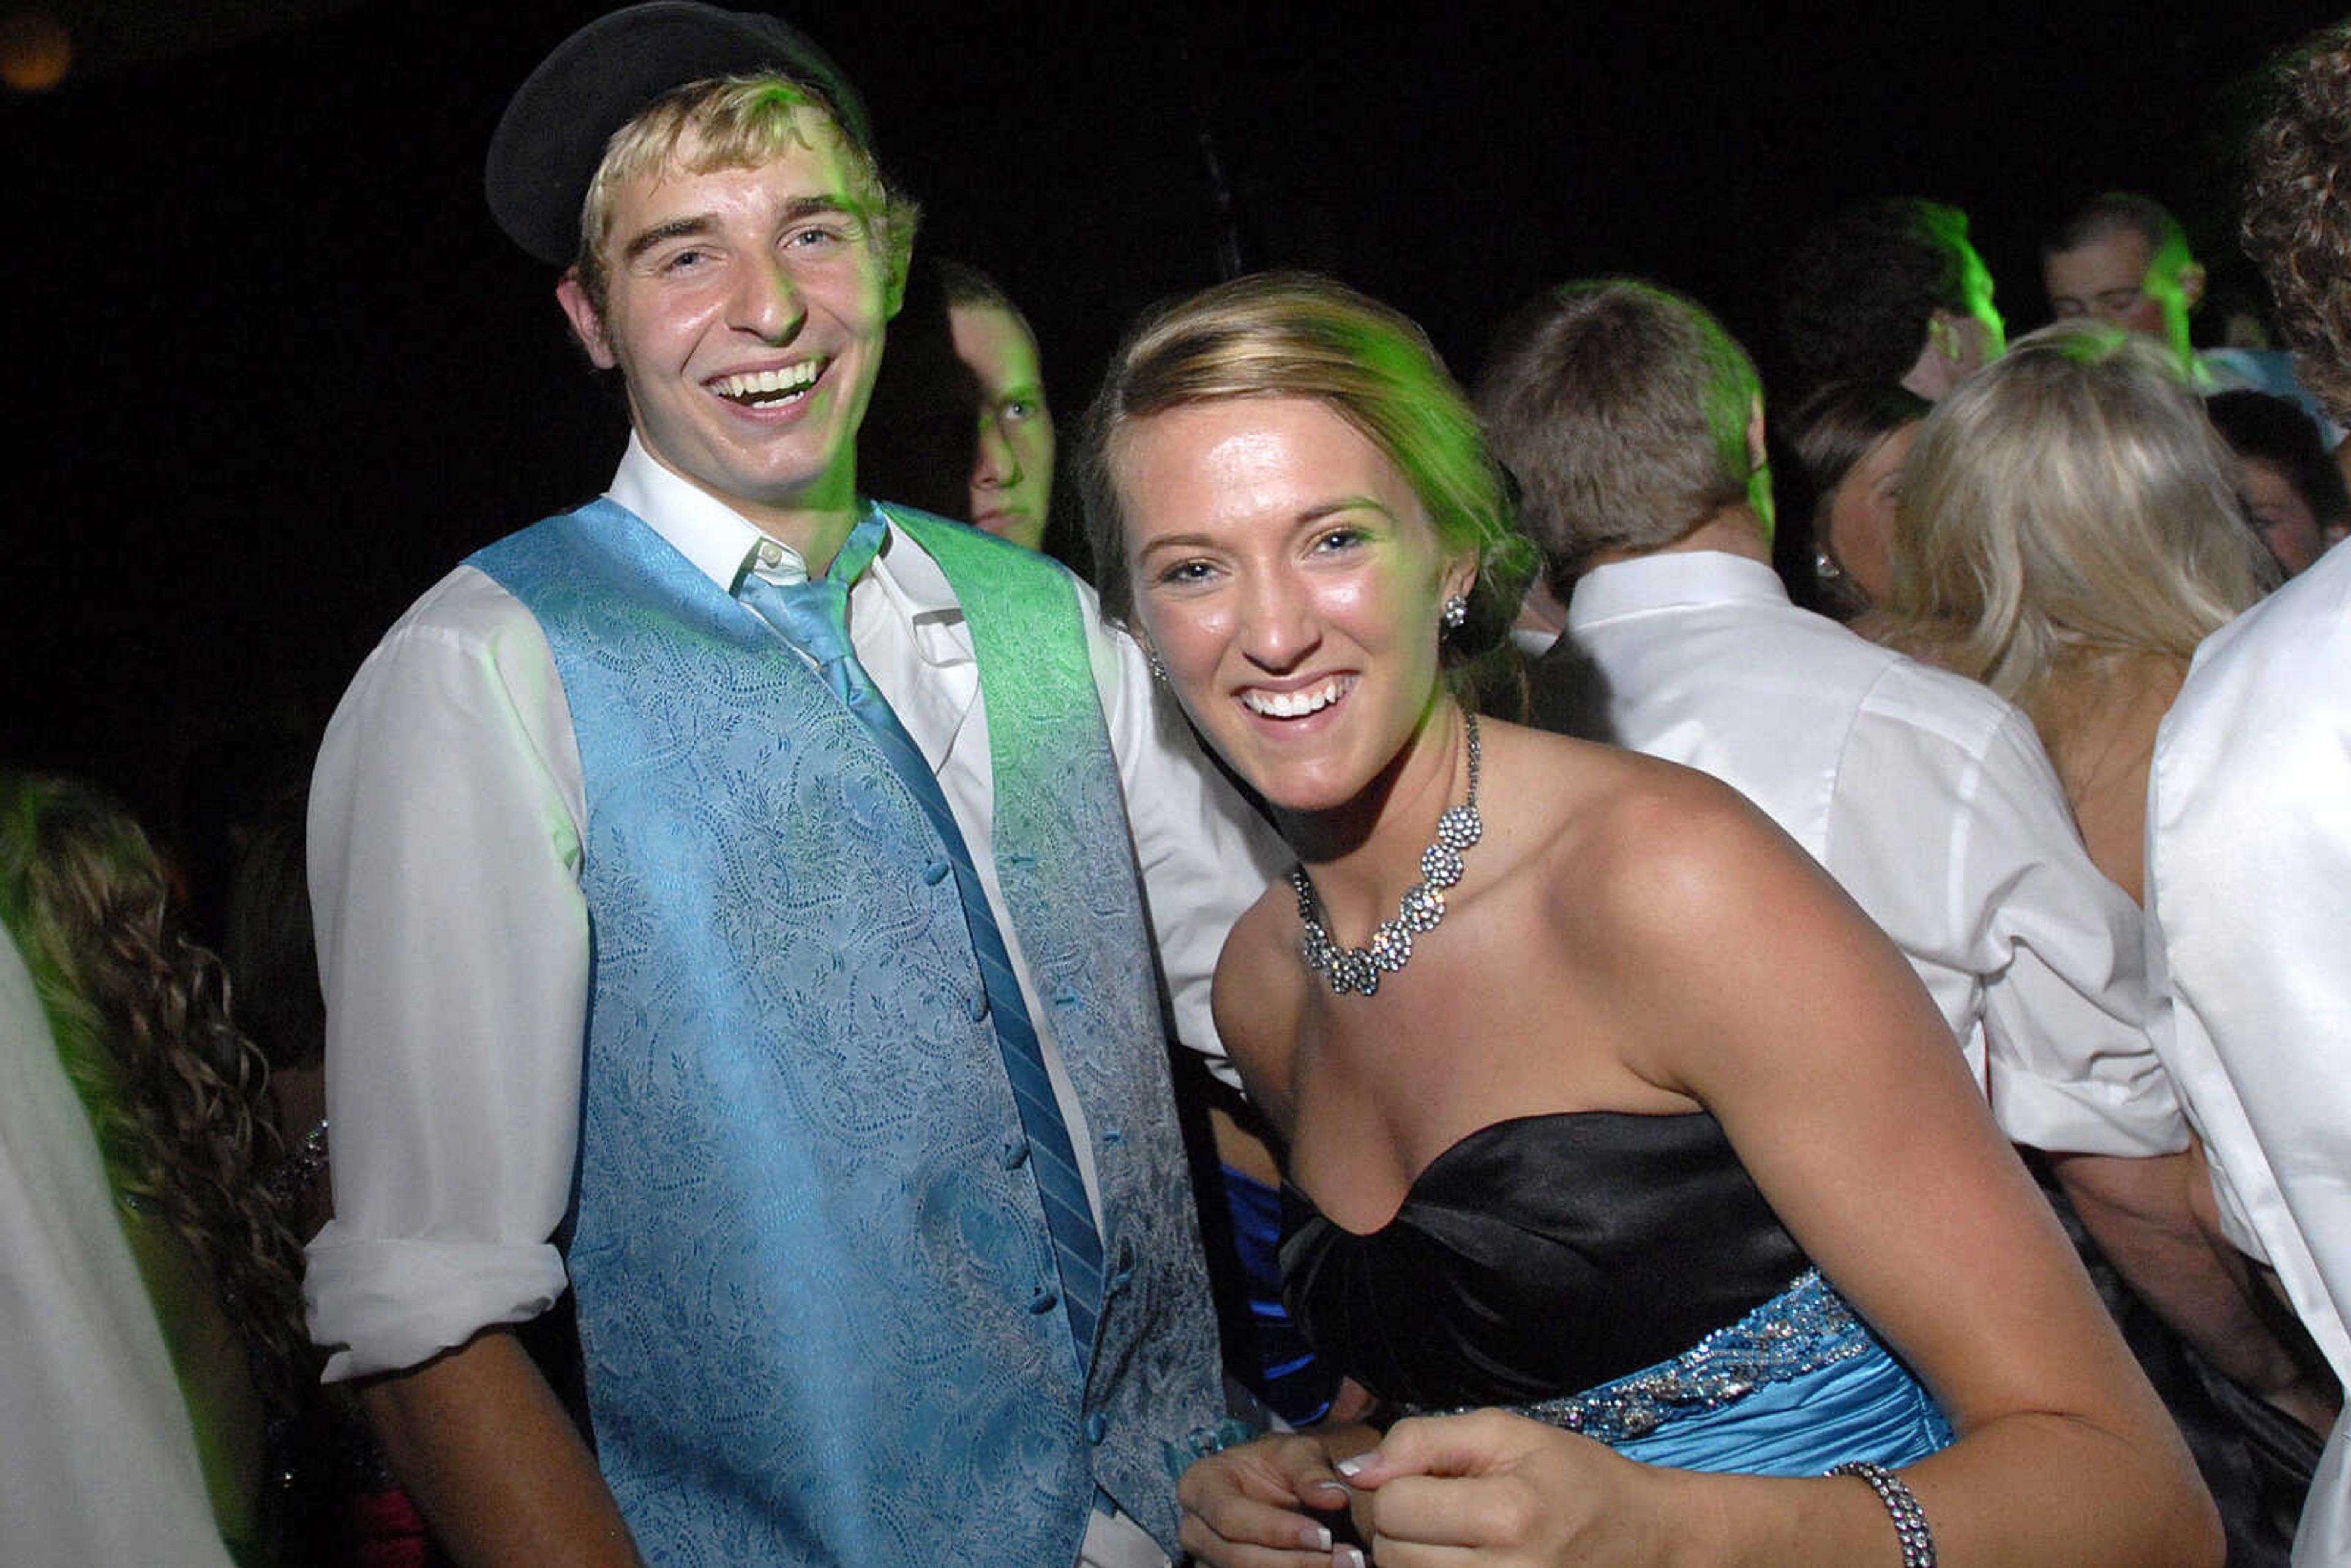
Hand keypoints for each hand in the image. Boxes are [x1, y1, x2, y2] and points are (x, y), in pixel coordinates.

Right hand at [1178, 1430, 1365, 1566]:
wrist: (1269, 1488)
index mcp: (1199, 1486)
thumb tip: (1335, 1497)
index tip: (1324, 1536)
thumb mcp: (1295, 1453)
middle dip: (1295, 1562)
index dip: (1276, 1530)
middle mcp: (1193, 1528)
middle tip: (1348, 1558)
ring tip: (1348, 1564)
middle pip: (1237, 1557)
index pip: (1230, 1516)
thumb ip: (1312, 1472)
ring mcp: (1204, 1560)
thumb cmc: (1277, 1466)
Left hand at [1338, 1410, 1675, 1566]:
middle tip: (1438, 1510)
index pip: (1394, 1506)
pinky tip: (1456, 1560)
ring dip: (1412, 1559)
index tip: (1427, 1479)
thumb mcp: (1504, 1433)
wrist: (1643, 1536)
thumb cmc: (1572, 1476)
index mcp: (1510, 1514)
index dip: (1395, 1485)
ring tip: (1449, 1537)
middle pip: (1392, 1555)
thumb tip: (1356, 1471)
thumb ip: (1422, 1441)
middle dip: (1399, 1527)